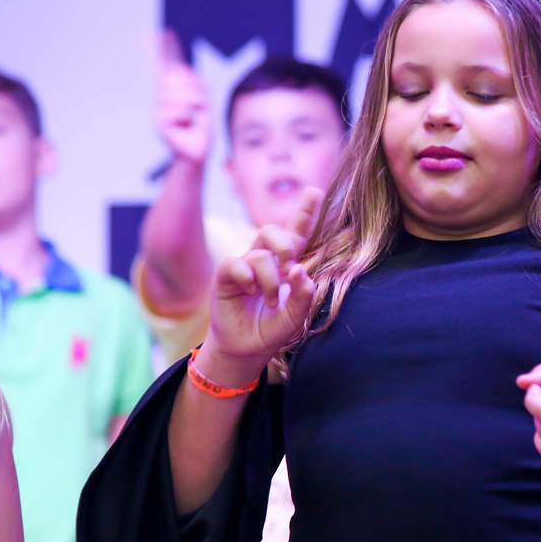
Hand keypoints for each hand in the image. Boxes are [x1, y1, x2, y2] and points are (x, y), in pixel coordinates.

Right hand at [155, 29, 211, 163]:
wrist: (197, 151)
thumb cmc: (200, 126)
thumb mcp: (204, 101)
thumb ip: (196, 84)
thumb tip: (182, 70)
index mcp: (172, 91)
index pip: (166, 66)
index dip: (164, 49)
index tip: (162, 33)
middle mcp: (162, 98)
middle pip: (175, 79)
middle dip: (192, 91)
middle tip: (197, 108)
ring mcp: (158, 109)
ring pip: (179, 95)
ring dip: (193, 105)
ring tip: (192, 118)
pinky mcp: (159, 122)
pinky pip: (180, 110)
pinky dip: (189, 117)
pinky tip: (186, 126)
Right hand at [201, 187, 322, 385]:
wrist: (246, 349)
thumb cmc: (272, 328)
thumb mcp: (296, 316)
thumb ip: (304, 295)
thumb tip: (300, 270)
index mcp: (286, 264)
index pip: (297, 233)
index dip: (305, 212)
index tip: (314, 192)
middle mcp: (264, 259)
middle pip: (272, 231)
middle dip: (285, 245)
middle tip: (290, 267)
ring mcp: (244, 266)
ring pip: (259, 253)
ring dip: (270, 279)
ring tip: (270, 300)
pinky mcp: (226, 276)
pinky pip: (236, 264)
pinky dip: (248, 278)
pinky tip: (250, 292)